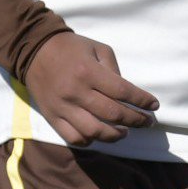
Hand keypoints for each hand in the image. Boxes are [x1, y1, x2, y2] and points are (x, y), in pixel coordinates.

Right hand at [26, 31, 153, 146]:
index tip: (154, 106)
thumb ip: (114, 70)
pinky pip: (74, 137)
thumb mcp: (97, 48)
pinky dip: (90, 140)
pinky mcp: (52, 116)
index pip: (123, 92)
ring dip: (115, 135)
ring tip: (125, 132)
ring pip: (94, 131)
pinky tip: (100, 135)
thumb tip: (127, 94)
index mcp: (88, 72)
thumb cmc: (71, 48)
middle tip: (147, 122)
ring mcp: (63, 107)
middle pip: (112, 114)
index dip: (142, 101)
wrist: (33, 50)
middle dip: (136, 120)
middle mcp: (76, 92)